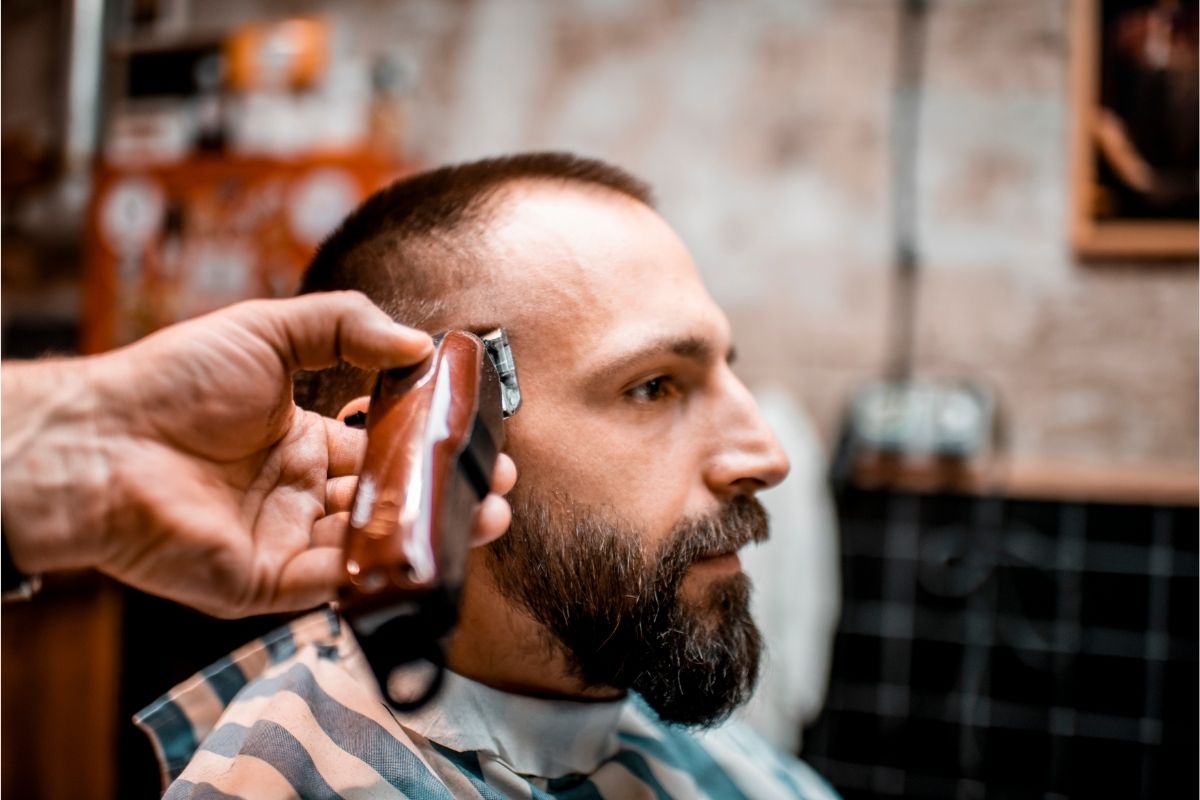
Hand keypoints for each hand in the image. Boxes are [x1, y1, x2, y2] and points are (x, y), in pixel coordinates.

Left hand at [1, 292, 516, 616]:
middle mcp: (299, 494)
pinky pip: (334, 582)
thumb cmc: (172, 382)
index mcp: (302, 440)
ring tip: (488, 518)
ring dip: (430, 533)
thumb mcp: (268, 332)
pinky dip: (379, 571)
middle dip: (446, 496)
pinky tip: (425, 550)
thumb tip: (419, 344)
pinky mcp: (265, 584)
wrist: (101, 440)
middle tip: (497, 487)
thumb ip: (345, 326)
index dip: (429, 446)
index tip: (477, 438)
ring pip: (373, 545)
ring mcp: (285, 541)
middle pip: (388, 501)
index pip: (380, 447)